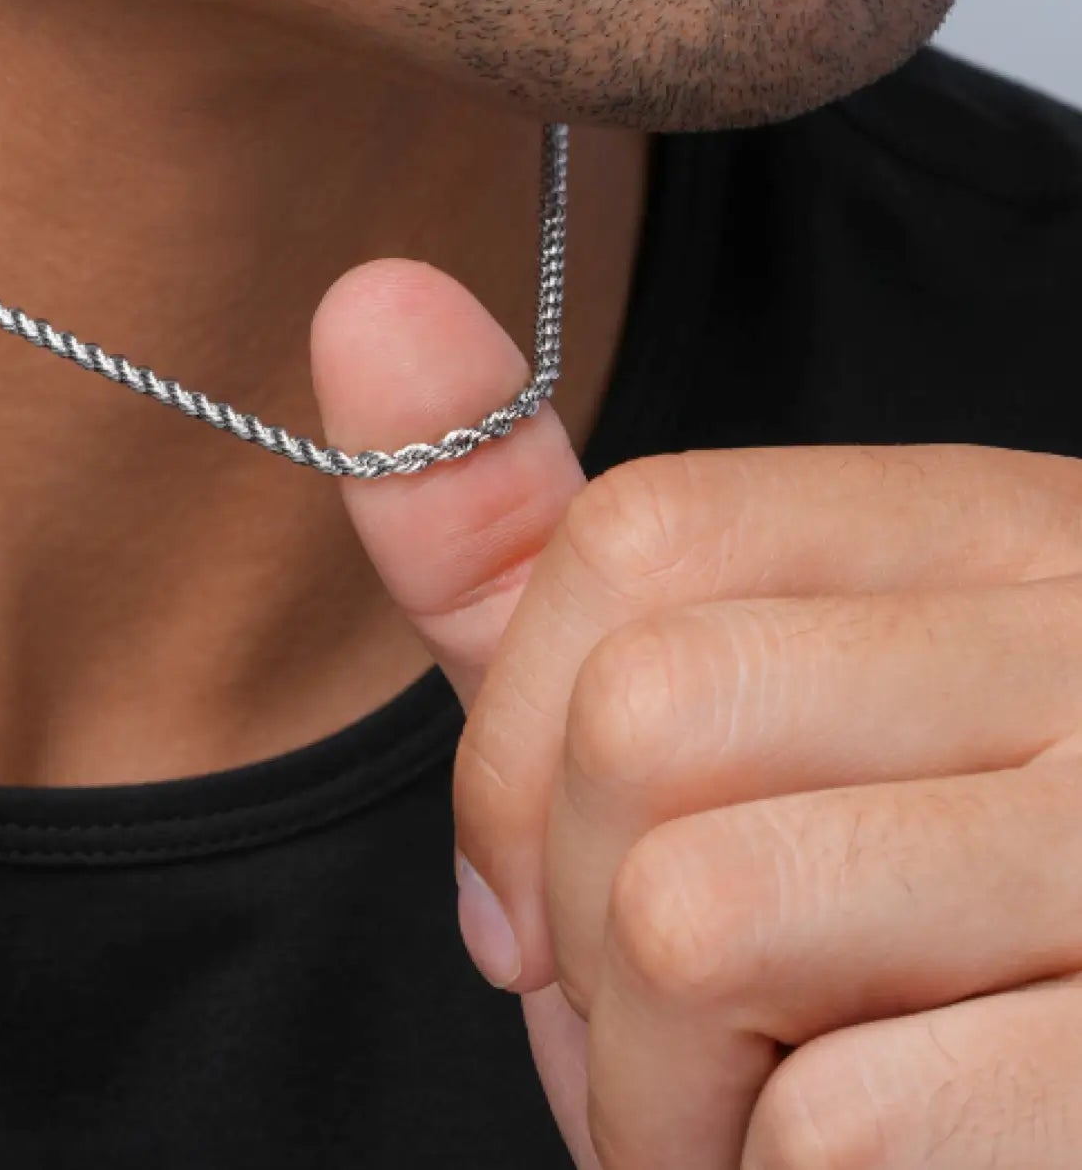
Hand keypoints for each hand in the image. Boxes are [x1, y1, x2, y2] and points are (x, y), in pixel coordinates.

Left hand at [310, 258, 1081, 1169]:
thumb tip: (368, 296)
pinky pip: (834, 1129)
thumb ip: (525, 562)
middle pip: (650, 714)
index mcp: (999, 538)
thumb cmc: (873, 970)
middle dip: (576, 930)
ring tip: (736, 1133)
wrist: (1049, 1140)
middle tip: (654, 1049)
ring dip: (651, 1092)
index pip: (648, 532)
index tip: (523, 901)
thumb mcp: (702, 736)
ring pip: (702, 911)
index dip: (515, 740)